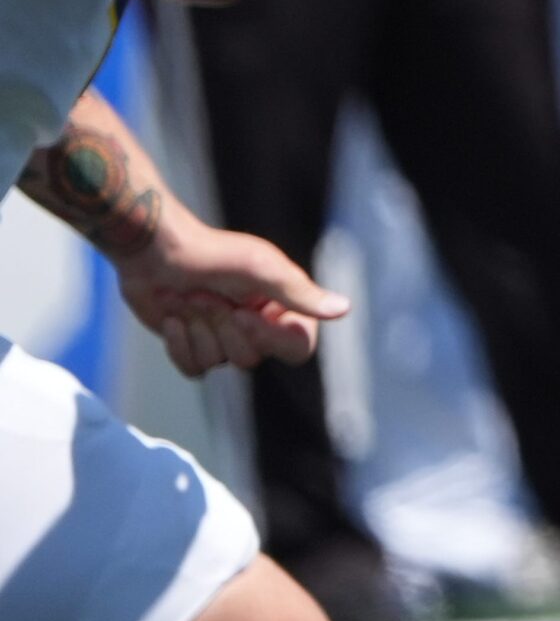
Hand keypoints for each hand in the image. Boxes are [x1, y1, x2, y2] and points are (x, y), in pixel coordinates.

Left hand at [115, 207, 350, 378]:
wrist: (154, 251)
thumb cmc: (213, 253)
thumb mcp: (262, 269)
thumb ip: (301, 294)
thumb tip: (344, 308)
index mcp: (283, 306)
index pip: (297, 347)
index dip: (269, 337)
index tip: (241, 311)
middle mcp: (259, 325)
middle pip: (252, 358)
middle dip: (222, 326)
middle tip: (205, 294)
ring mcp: (225, 338)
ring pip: (220, 363)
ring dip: (198, 330)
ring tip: (186, 298)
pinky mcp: (194, 347)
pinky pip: (194, 369)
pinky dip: (179, 343)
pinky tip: (172, 316)